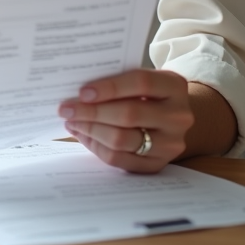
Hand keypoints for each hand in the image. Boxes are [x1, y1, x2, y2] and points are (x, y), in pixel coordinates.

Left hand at [58, 69, 192, 172]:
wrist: (172, 119)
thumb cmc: (148, 94)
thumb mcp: (143, 80)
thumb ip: (118, 79)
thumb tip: (77, 91)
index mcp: (175, 86)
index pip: (141, 83)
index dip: (110, 87)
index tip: (83, 92)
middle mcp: (178, 117)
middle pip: (129, 114)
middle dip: (91, 112)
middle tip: (66, 108)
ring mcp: (170, 144)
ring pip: (121, 139)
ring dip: (90, 130)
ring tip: (72, 121)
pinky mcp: (157, 165)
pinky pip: (119, 159)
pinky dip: (95, 146)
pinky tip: (83, 134)